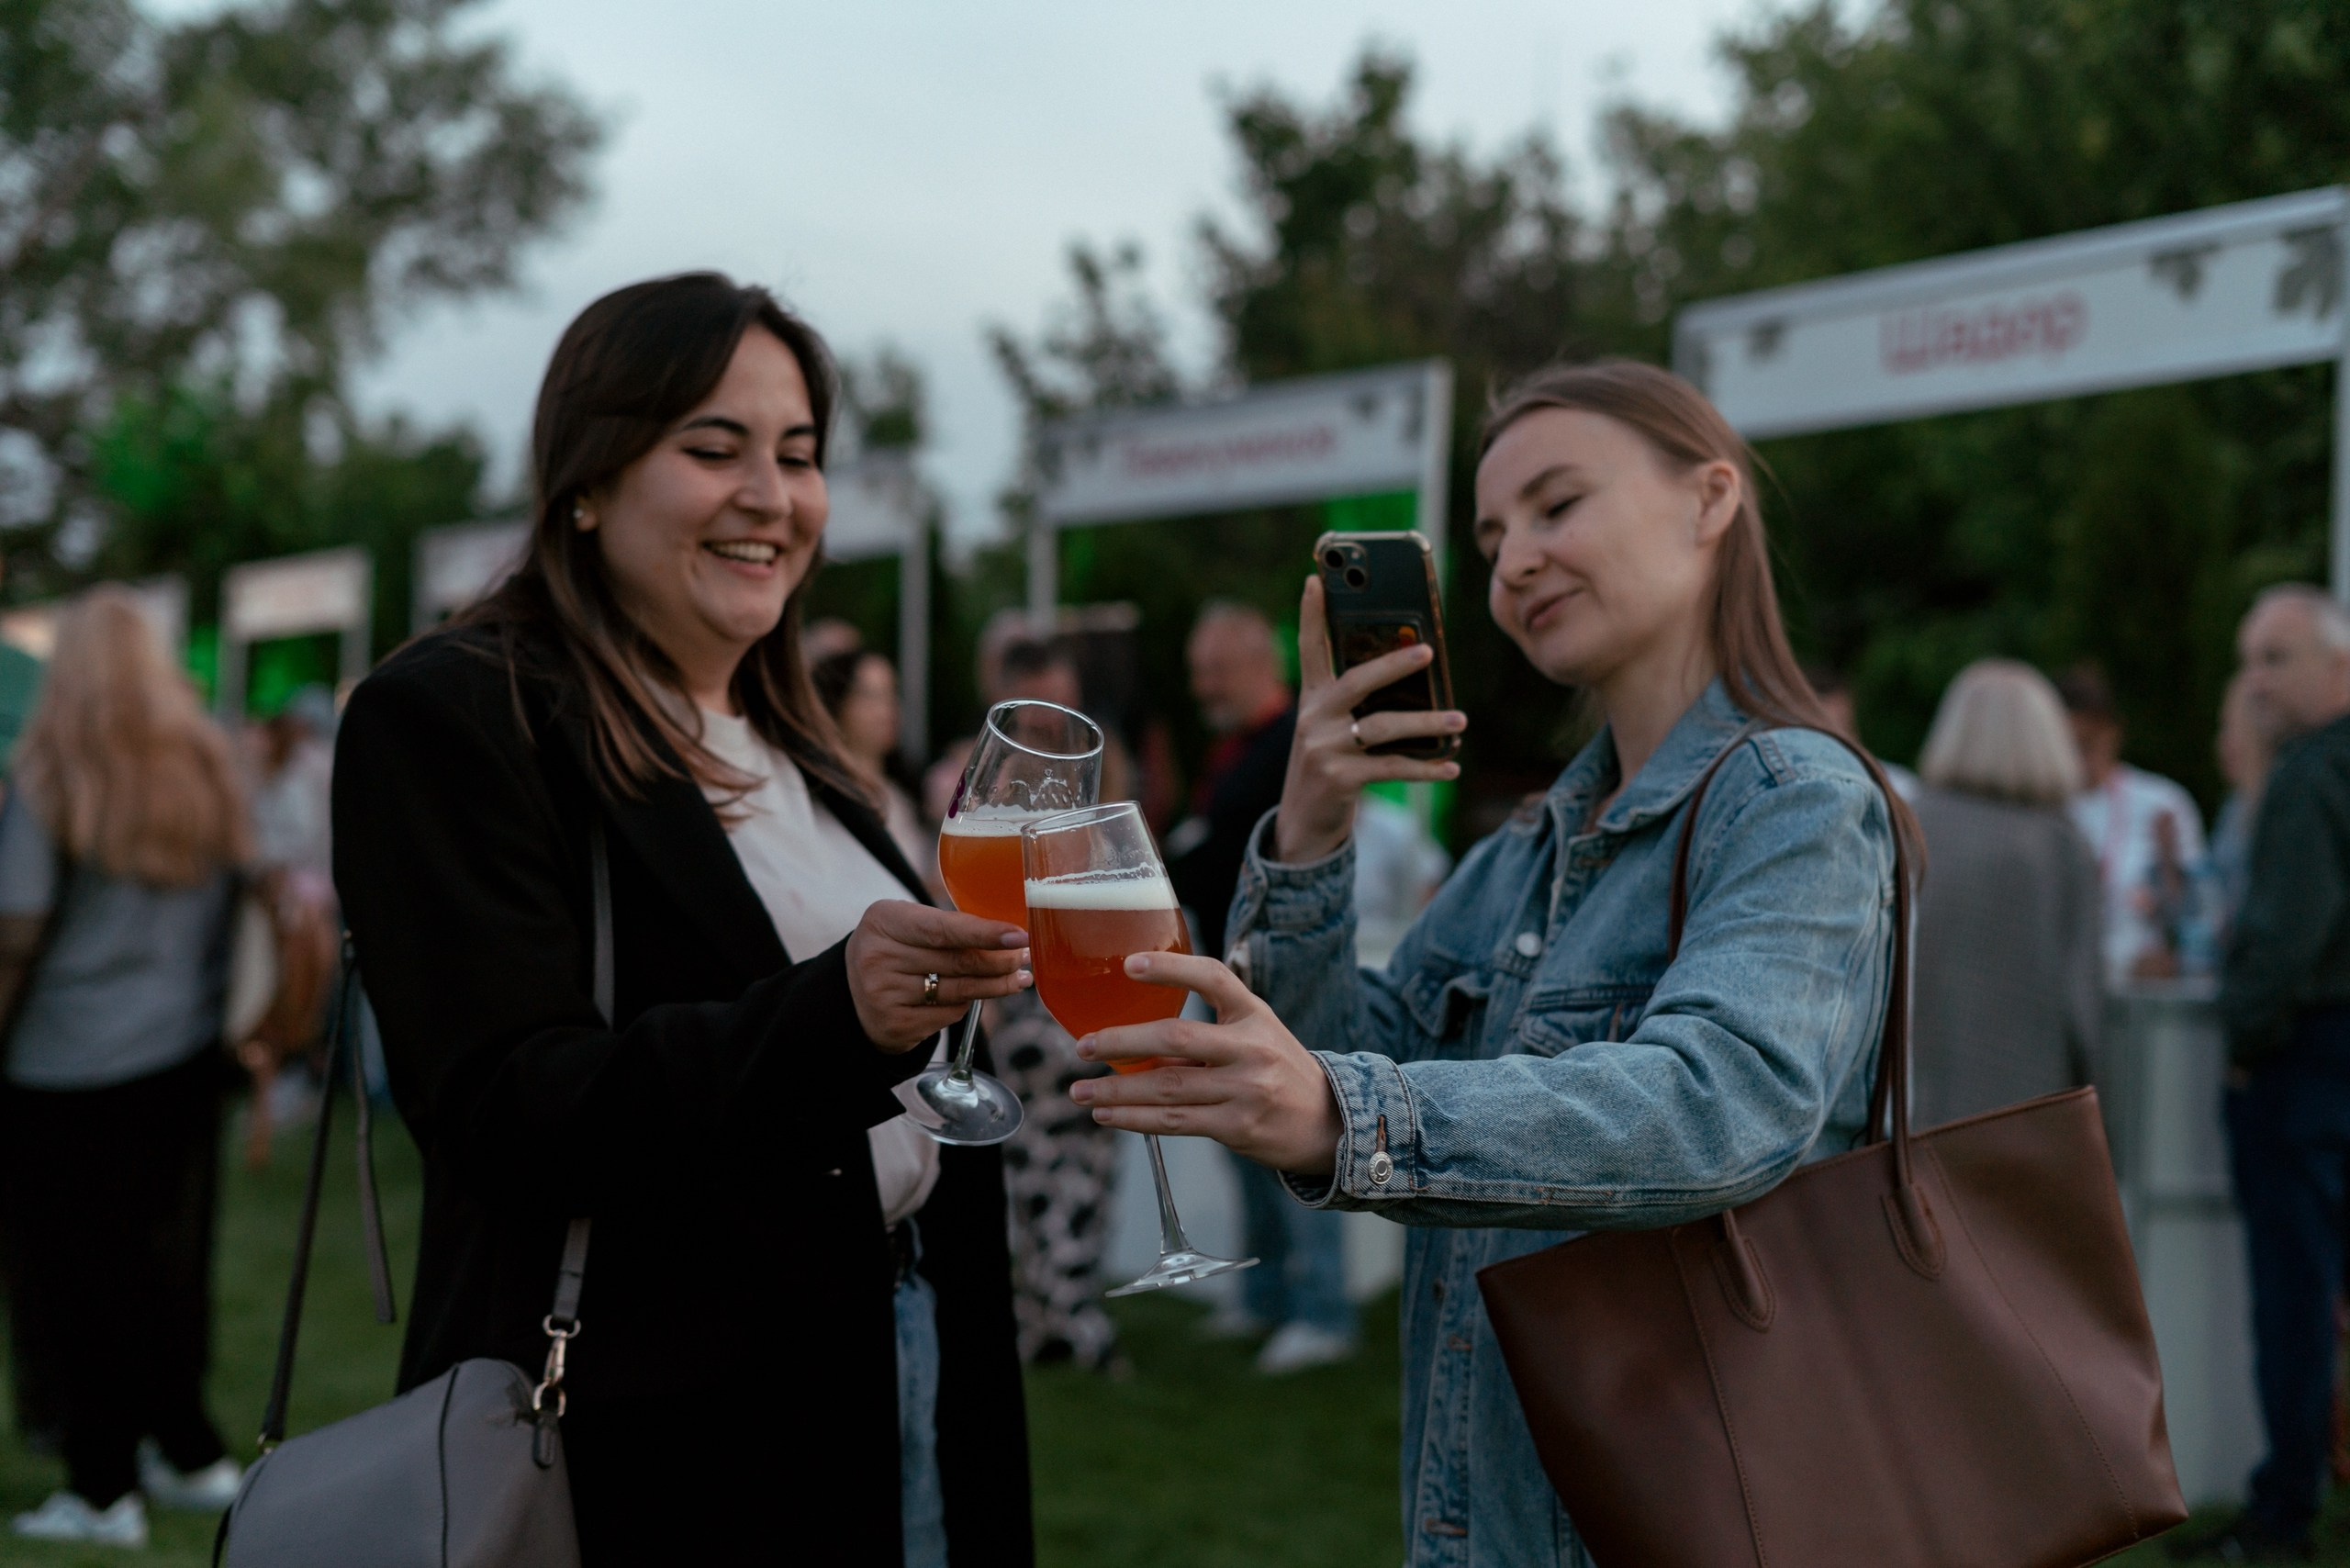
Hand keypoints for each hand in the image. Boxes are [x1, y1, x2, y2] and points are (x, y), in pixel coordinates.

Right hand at [846, 901, 1028, 1050]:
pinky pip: (949, 1014)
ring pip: (958, 990)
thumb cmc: (896, 949)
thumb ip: (949, 926)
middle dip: (999, 960)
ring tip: (1018, 978)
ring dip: (996, 985)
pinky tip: (976, 995)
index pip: (943, 928)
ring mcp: (883, 994)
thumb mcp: (909, 925)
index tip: (1019, 936)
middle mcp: (878, 957)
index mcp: (884, 920)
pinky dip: (967, 1004)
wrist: (852, 992)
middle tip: (1024, 957)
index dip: (985, 933)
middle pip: (957, 961)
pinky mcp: (894, 1025)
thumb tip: (1009, 936)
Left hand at [1069, 950, 1342, 1175]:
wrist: (1328, 1122)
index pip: (1212, 978)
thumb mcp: (1253, 1037)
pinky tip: (1107, 1115)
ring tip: (1080, 1092)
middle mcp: (1250, 1048)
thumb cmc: (1278, 1071)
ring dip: (1116, 1091)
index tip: (1130, 964)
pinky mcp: (1236, 1126)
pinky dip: (1134, 1119)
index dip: (1171, 968)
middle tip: (1083, 1046)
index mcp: (1253, 1013)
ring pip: (1166, 1087)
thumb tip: (1132, 1045)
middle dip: (1121, 1042)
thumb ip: (1203, 1036)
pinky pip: (1174, 1122)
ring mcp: (1245, 1089)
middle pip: (1175, 1038)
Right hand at [1275, 575, 1464, 863]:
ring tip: (1460, 720)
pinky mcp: (1340, 778)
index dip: (1310, 614)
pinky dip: (1425, 768)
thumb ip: (1355, 702)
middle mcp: (1313, 718)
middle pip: (1357, 682)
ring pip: (1382, 726)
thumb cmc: (1329, 763)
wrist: (1302, 822)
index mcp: (1311, 698)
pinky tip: (1451, 767)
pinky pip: (1391, 767)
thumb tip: (1412, 674)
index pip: (1310, 648)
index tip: (1315, 579)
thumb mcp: (1330, 728)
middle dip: (1393, 664)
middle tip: (1427, 651)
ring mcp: (1324, 748)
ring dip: (1426, 723)